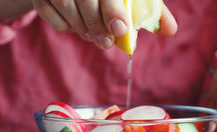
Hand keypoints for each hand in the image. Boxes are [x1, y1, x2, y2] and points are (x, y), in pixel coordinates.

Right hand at [31, 0, 176, 48]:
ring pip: (64, 2)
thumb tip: (170, 31)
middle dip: (96, 23)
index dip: (113, 7)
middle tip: (107, 43)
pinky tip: (75, 28)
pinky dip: (61, 23)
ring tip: (95, 39)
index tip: (121, 28)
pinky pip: (45, 9)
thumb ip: (150, 9)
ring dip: (81, 27)